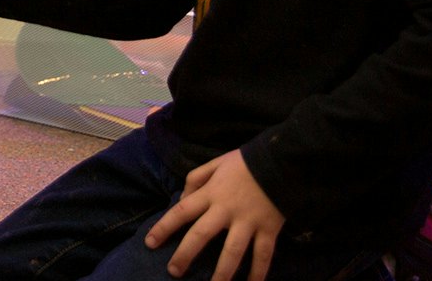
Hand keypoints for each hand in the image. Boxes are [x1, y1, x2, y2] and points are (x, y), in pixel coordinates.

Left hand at [144, 150, 284, 280]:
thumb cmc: (244, 163)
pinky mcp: (268, 229)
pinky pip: (263, 255)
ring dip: (221, 272)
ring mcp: (248, 221)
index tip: (150, 243)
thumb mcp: (215, 164)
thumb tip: (181, 198)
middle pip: (201, 235)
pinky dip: (258, 272)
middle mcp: (226, 210)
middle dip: (185, 254)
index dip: (164, 227)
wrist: (281, 161)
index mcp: (211, 193)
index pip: (181, 211)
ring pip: (232, 251)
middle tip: (174, 271)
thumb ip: (195, 179)